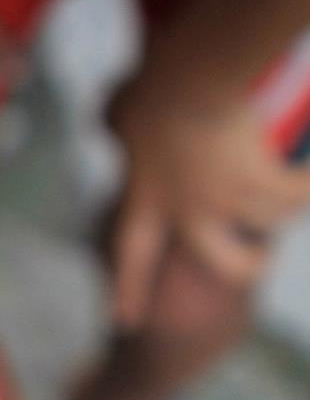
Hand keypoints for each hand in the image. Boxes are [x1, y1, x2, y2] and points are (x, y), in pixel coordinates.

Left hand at [109, 71, 309, 323]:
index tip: (123, 320)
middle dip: (251, 265)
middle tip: (261, 258)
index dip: (128, 288)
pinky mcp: (259, 184)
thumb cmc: (154, 86)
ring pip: (272, 220)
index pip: (131, 254)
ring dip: (290, 200)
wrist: (190, 79)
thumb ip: (117, 125)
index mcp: (146, 199)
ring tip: (298, 186)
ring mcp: (226, 203)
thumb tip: (108, 118)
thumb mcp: (121, 112)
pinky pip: (300, 194)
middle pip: (227, 265)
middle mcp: (187, 212)